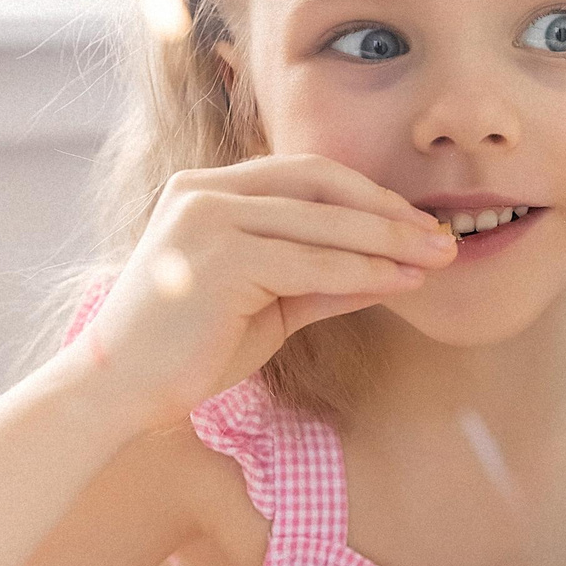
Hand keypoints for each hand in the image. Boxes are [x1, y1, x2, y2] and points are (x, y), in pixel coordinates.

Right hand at [74, 156, 456, 424]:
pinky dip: (363, 270)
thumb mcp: (271, 306)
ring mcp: (208, 218)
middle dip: (389, 211)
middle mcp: (205, 191)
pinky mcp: (218, 256)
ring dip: (388, 240)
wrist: (121, 391)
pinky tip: (401, 281)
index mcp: (209, 190)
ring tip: (437, 256)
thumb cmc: (190, 351)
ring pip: (322, 221)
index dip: (368, 195)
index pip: (305, 174)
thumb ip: (324, 281)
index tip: (417, 223)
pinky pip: (310, 261)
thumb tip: (396, 271)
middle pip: (320, 183)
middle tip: (443, 236)